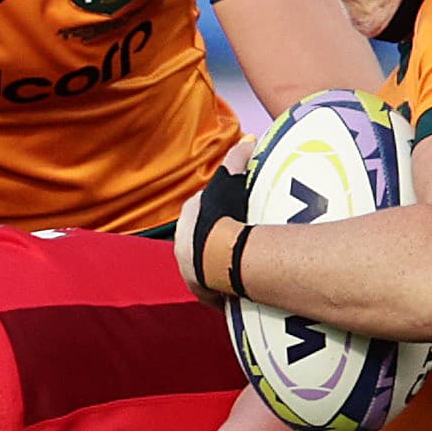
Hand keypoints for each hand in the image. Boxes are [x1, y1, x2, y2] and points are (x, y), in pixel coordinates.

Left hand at [174, 150, 254, 302]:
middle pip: (204, 238)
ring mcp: (188, 267)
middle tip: (243, 241)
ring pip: (207, 263)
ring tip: (243, 264)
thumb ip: (238, 157)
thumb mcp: (231, 179)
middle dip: (219, 238)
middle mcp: (183, 241)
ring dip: (221, 263)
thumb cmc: (224, 216)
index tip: (237, 213)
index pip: (202, 209)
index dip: (220, 209)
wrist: (218, 256)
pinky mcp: (198, 288)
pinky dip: (225, 285)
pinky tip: (240, 284)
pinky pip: (213, 286)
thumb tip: (248, 141)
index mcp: (189, 215)